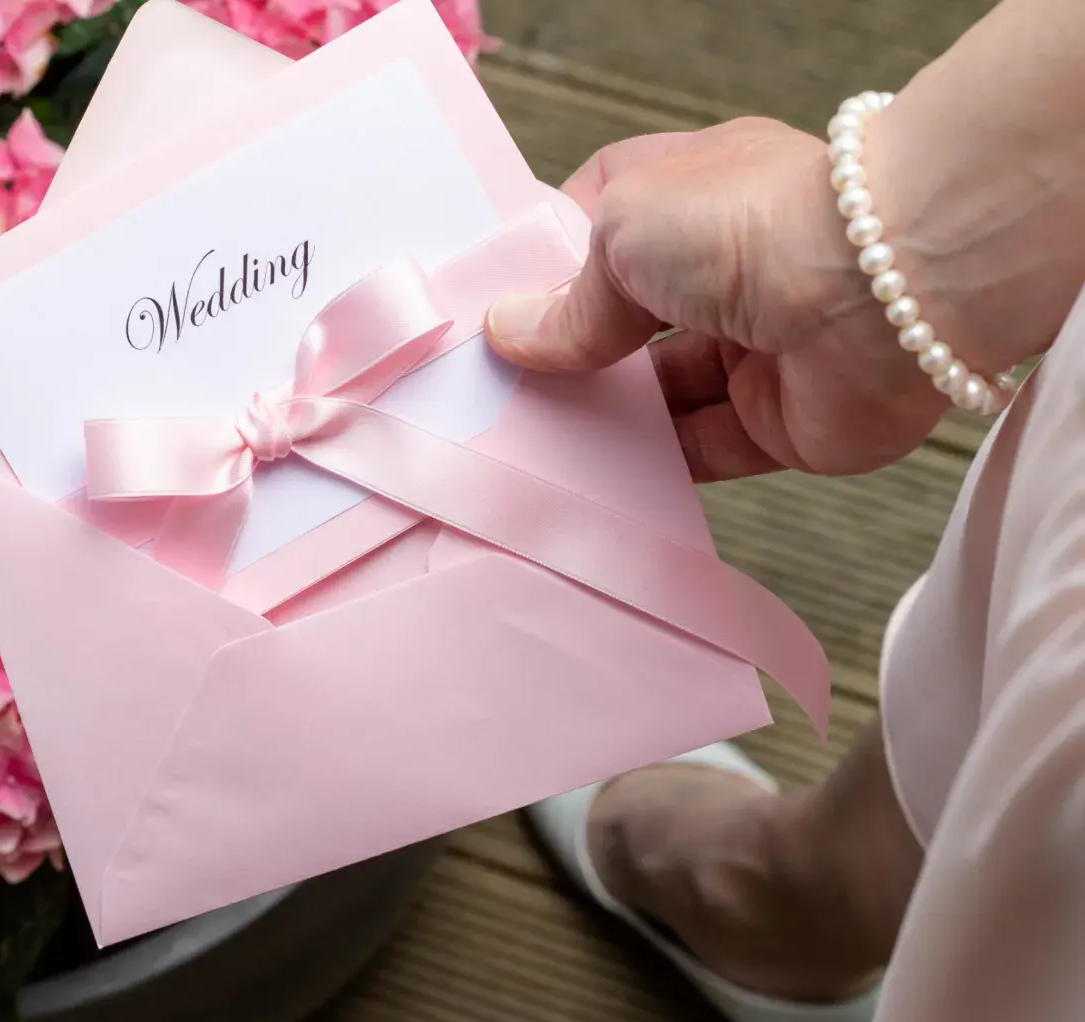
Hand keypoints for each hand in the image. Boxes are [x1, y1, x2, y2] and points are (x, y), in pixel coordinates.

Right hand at [486, 118, 947, 482]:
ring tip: (529, 435)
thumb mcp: (624, 232)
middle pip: (627, 316)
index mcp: (692, 194)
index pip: (605, 221)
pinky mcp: (779, 420)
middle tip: (497, 383)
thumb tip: (513, 335)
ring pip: (659, 389)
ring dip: (603, 412)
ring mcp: (755, 345)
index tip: (492, 304)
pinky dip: (650, 465)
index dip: (549, 259)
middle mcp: (726, 267)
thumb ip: (569, 297)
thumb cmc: (752, 224)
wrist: (882, 293)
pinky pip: (701, 450)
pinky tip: (593, 474)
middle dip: (569, 347)